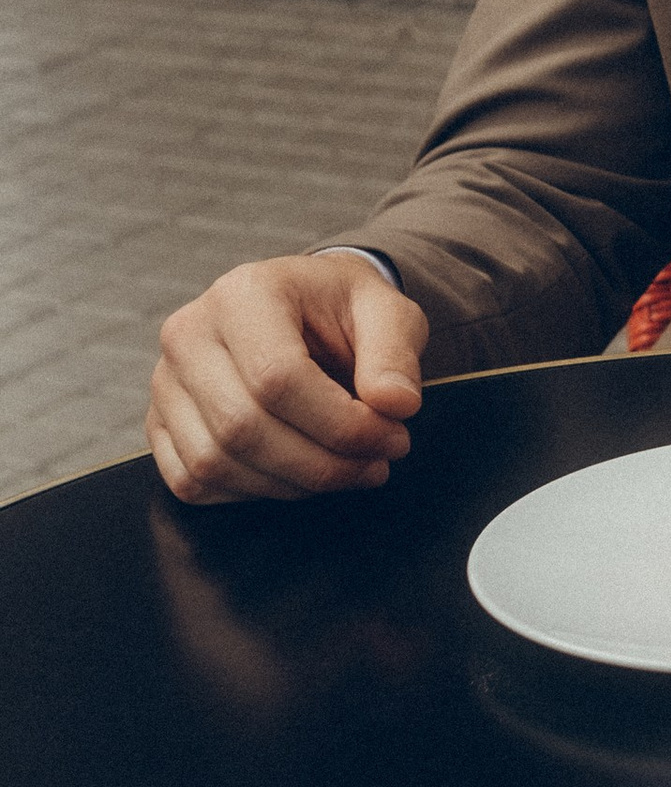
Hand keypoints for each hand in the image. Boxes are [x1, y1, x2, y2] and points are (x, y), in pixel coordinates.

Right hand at [148, 252, 428, 505]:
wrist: (302, 310)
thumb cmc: (342, 311)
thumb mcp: (387, 312)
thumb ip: (395, 354)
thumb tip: (395, 405)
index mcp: (243, 293)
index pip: (278, 378)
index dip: (341, 425)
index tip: (394, 437)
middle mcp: (189, 334)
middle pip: (243, 427)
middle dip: (321, 464)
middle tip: (377, 464)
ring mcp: (165, 381)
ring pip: (215, 463)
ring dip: (291, 485)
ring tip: (345, 470)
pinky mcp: (158, 423)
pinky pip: (192, 482)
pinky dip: (250, 494)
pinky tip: (296, 474)